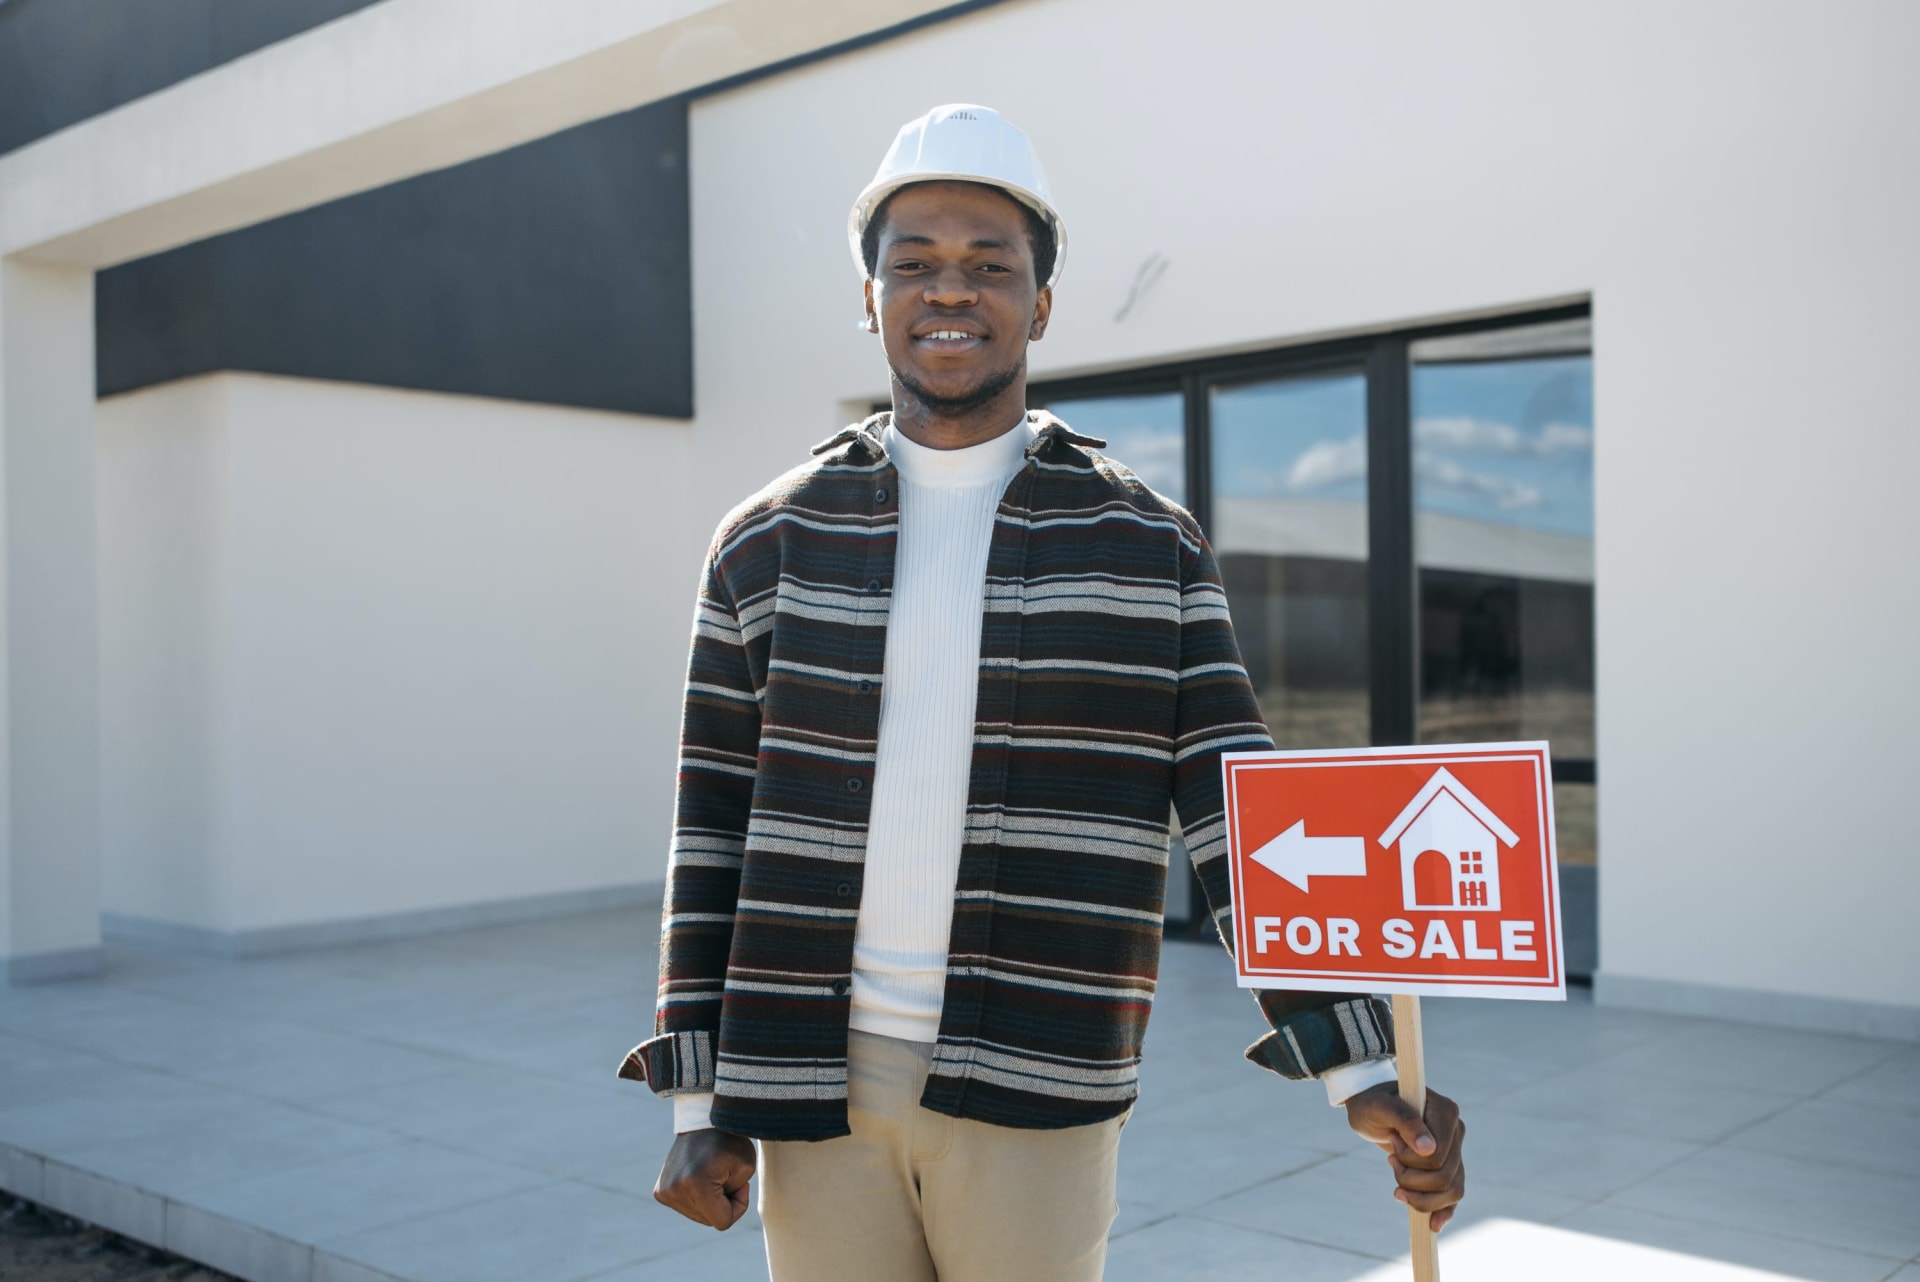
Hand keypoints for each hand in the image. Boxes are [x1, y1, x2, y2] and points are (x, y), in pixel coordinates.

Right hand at [653, 1128, 755, 1229]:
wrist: (704, 1121)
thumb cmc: (731, 1142)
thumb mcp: (746, 1170)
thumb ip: (735, 1201)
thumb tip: (714, 1215)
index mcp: (697, 1184)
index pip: (723, 1221)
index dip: (739, 1205)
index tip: (742, 1183)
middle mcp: (675, 1190)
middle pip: (709, 1220)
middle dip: (723, 1203)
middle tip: (725, 1175)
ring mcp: (664, 1191)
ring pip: (698, 1215)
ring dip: (710, 1201)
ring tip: (711, 1174)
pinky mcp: (659, 1191)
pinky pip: (686, 1207)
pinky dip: (697, 1198)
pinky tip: (699, 1177)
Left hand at [1344, 1082, 1464, 1232]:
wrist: (1373, 1110)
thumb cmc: (1374, 1104)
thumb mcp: (1380, 1107)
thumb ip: (1404, 1120)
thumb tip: (1428, 1149)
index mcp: (1445, 1111)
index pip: (1439, 1154)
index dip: (1412, 1160)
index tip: (1392, 1146)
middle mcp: (1456, 1131)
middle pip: (1444, 1175)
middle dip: (1411, 1178)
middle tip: (1391, 1160)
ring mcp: (1455, 1151)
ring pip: (1451, 1190)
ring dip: (1419, 1195)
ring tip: (1397, 1181)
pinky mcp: (1449, 1167)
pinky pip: (1454, 1196)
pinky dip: (1443, 1211)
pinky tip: (1431, 1224)